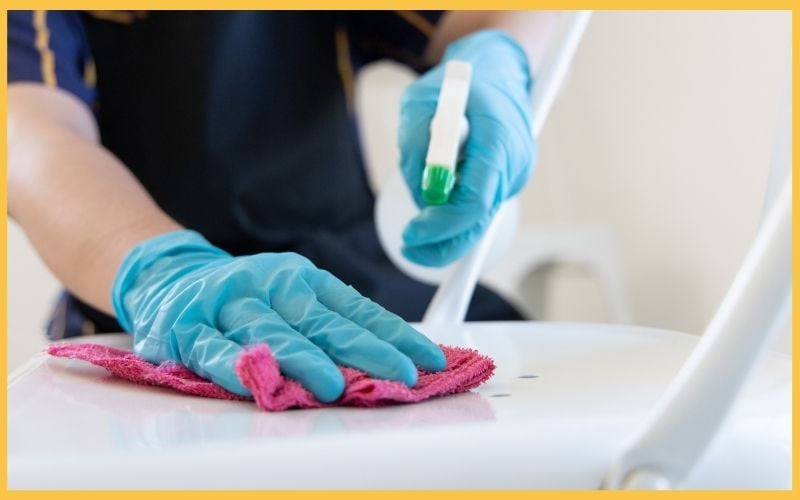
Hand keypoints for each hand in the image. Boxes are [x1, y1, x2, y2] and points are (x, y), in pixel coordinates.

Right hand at [112, 230, 445, 401]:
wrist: (167, 276)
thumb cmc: (244, 296)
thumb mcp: (291, 296)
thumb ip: (331, 325)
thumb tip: (391, 357)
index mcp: (300, 279)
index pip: (355, 310)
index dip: (394, 335)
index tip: (429, 360)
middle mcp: (268, 285)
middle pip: (321, 322)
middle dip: (365, 350)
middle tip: (399, 375)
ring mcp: (226, 304)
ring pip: (269, 332)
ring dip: (302, 358)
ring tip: (333, 384)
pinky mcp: (185, 326)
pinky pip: (210, 348)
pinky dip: (233, 365)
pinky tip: (257, 381)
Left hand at [398, 30, 535, 266]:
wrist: (498, 69)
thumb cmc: (456, 83)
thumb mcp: (419, 101)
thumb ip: (416, 144)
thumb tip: (422, 197)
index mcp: (497, 137)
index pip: (475, 199)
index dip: (442, 224)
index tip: (412, 234)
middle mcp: (515, 161)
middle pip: (480, 221)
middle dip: (443, 242)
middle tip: (409, 248)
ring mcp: (518, 174)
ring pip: (477, 217)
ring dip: (445, 220)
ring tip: (423, 186)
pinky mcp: (510, 181)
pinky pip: (480, 206)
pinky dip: (456, 209)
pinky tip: (443, 186)